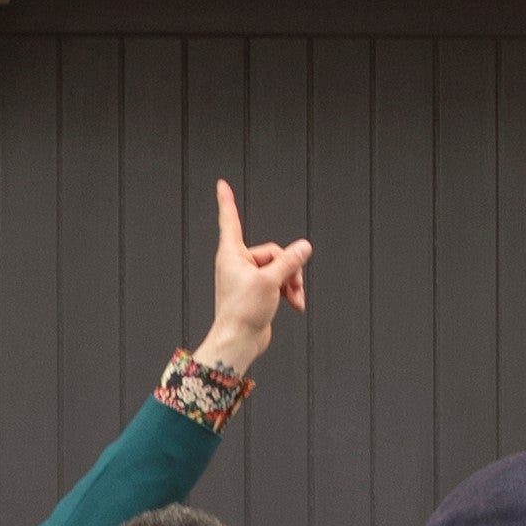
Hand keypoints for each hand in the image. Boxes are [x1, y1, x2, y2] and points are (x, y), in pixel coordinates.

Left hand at [195, 176, 310, 372]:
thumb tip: (304, 247)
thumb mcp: (271, 281)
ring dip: (291, 282)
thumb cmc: (243, 311)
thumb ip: (290, 262)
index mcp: (232, 254)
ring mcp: (248, 278)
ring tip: (295, 298)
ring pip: (280, 268)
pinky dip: (288, 292)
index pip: (230, 220)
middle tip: (292, 286)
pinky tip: (295, 304)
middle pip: (273, 252)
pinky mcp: (257, 292)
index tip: (221, 184)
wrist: (239, 341)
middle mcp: (238, 263)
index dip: (226, 201)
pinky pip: (279, 282)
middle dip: (289, 269)